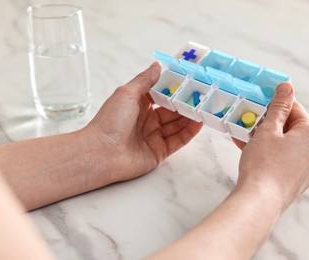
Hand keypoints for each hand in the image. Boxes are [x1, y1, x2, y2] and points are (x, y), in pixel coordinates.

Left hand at [82, 62, 202, 182]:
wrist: (102, 153)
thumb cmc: (110, 120)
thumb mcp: (127, 93)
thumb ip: (145, 80)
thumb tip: (158, 65)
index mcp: (138, 105)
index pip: (161, 95)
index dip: (175, 88)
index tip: (191, 80)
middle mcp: (147, 120)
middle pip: (172, 110)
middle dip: (186, 103)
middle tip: (204, 95)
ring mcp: (154, 136)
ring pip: (177, 125)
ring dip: (191, 117)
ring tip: (206, 108)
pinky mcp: (159, 152)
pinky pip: (178, 140)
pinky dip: (189, 132)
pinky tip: (199, 123)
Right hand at [235, 82, 308, 210]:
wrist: (259, 200)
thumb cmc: (263, 165)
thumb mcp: (268, 129)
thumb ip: (278, 107)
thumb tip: (287, 87)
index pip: (295, 109)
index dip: (275, 103)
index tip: (261, 100)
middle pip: (290, 128)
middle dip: (267, 122)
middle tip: (249, 119)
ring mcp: (306, 168)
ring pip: (284, 144)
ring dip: (265, 137)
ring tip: (244, 134)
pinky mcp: (295, 179)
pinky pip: (282, 159)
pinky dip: (268, 152)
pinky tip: (248, 149)